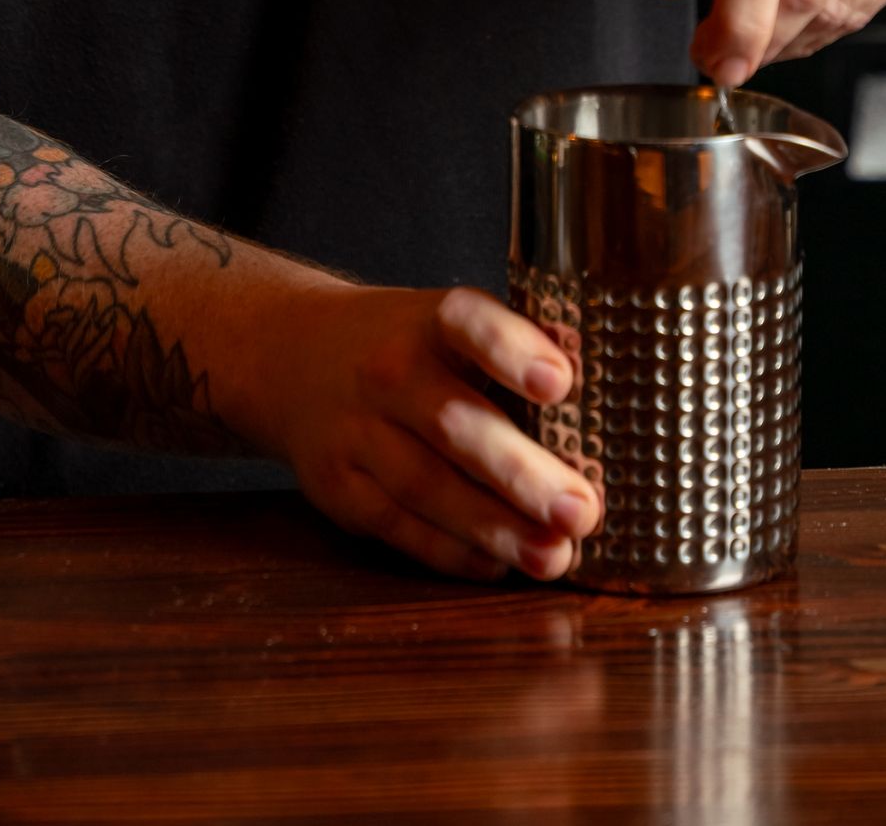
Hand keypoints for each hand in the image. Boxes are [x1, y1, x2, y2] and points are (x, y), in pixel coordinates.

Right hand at [248, 280, 600, 584]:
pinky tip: (497, 564)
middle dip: (520, 472)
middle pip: (452, 423)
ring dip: (494, 528)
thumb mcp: (452, 324)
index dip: (512, 350)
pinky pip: (399, 526)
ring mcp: (357, 432)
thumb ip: (518, 347)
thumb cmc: (407, 345)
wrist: (294, 356)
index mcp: (429, 320)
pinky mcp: (339, 488)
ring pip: (426, 487)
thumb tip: (591, 361)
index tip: (562, 382)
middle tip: (582, 509)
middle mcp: (388, 372)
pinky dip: (450, 552)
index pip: (468, 323)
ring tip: (553, 555)